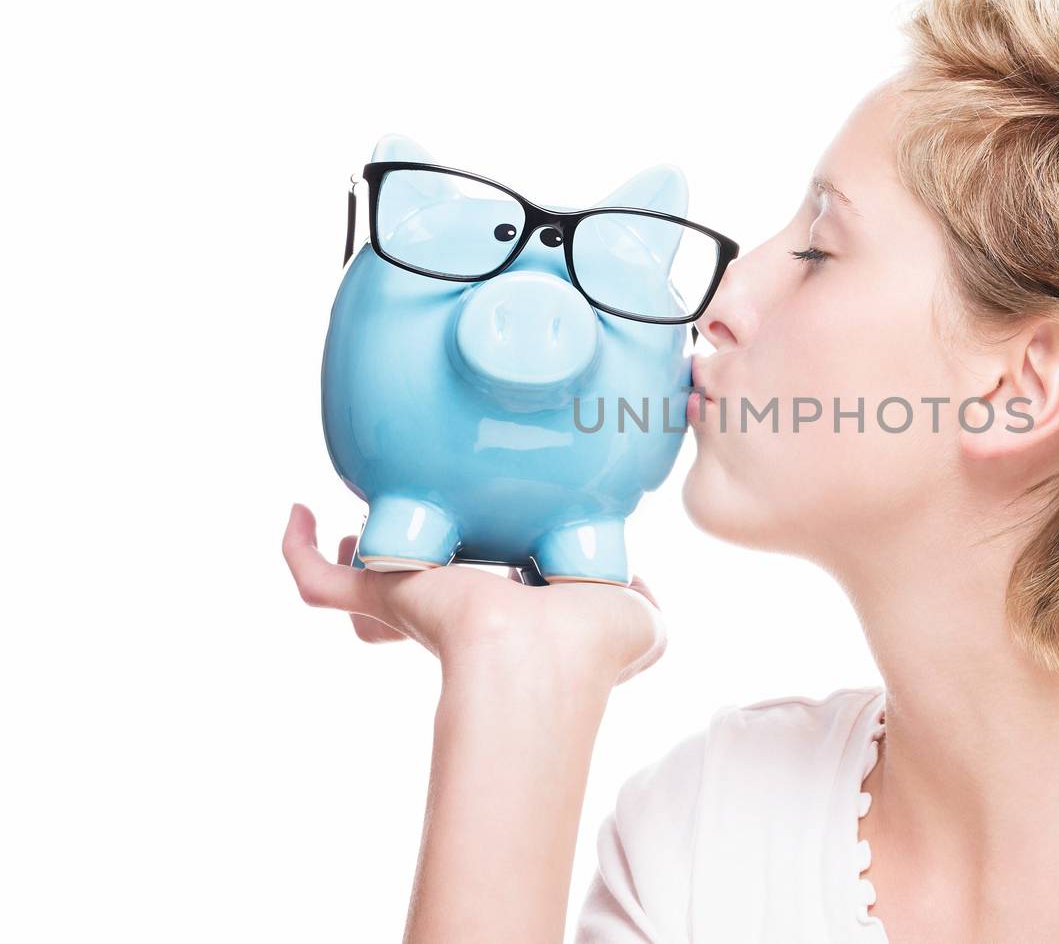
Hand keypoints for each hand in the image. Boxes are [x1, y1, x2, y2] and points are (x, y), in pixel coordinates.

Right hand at [281, 503, 666, 685]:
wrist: (543, 660)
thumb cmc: (594, 650)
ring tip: (347, 528)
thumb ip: (644, 596)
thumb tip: (637, 581)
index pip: (482, 596)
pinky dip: (298, 550)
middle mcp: (459, 612)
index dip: (476, 576)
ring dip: (351, 555)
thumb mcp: (643, 619)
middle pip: (414, 595)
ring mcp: (414, 608)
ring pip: (361, 590)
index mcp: (512, 614)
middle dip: (403, 576)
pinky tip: (296, 514)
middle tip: (405, 538)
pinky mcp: (379, 598)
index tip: (487, 550)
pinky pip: (317, 580)